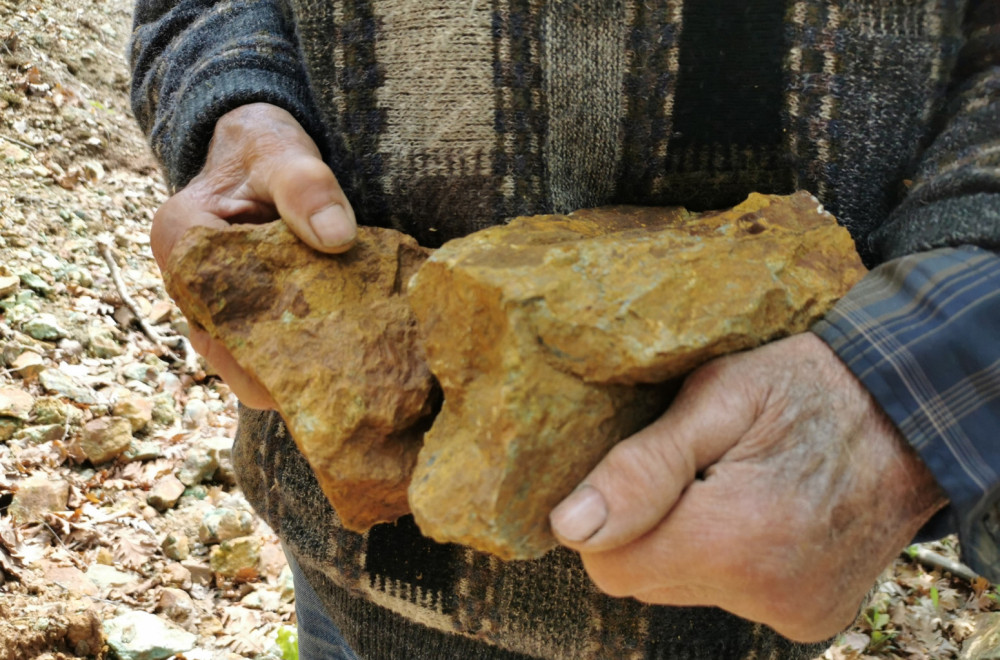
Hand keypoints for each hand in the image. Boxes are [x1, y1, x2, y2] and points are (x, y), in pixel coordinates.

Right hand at [150, 103, 356, 408]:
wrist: (261, 151)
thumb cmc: (266, 148)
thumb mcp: (284, 152)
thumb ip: (307, 186)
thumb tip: (338, 238)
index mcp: (182, 241)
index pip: (216, 307)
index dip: (264, 338)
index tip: (320, 349)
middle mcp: (187, 285)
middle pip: (229, 349)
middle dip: (282, 366)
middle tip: (345, 376)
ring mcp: (211, 307)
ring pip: (246, 360)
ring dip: (291, 368)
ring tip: (347, 377)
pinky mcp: (238, 317)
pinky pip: (262, 351)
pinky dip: (297, 359)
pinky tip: (341, 365)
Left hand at [549, 333, 946, 641]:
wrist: (911, 414)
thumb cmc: (807, 390)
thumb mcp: (717, 398)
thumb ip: (641, 468)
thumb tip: (570, 527)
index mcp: (734, 540)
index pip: (609, 567)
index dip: (612, 516)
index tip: (647, 470)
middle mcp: (766, 594)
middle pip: (645, 580)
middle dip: (651, 527)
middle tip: (698, 469)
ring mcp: (793, 613)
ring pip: (684, 589)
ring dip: (690, 544)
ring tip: (732, 486)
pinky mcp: (810, 619)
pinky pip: (730, 597)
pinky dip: (729, 561)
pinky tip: (760, 513)